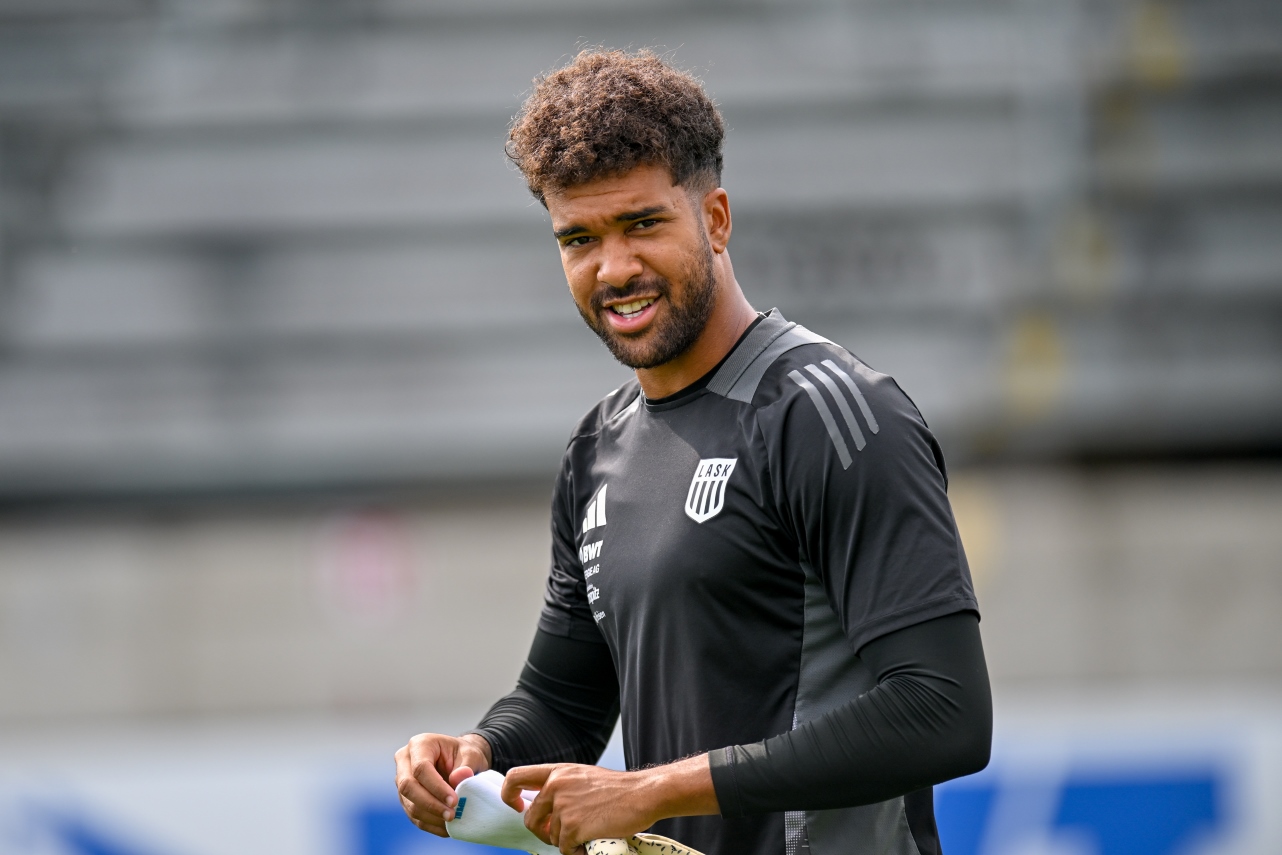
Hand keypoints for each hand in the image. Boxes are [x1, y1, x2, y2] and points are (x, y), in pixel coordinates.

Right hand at [395, 732, 492, 836]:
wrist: (460, 762)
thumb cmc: (465, 755)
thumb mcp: (472, 754)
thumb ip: (467, 766)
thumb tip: (457, 779)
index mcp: (419, 744)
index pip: (420, 768)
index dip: (436, 787)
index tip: (454, 800)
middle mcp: (405, 761)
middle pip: (408, 786)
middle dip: (430, 804)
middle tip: (451, 815)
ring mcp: (402, 781)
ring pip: (410, 804)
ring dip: (431, 817)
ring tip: (453, 821)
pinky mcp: (406, 799)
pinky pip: (414, 816)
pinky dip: (431, 825)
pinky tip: (447, 828)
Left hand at [501, 755, 717, 854]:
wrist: (642, 794)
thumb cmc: (618, 789)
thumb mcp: (583, 777)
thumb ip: (561, 787)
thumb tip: (543, 808)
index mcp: (558, 772)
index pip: (516, 777)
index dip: (510, 795)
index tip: (518, 806)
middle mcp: (556, 786)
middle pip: (530, 818)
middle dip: (542, 831)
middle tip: (560, 834)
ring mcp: (564, 807)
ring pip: (551, 836)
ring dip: (566, 841)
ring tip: (587, 833)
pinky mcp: (573, 826)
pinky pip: (564, 848)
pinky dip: (576, 851)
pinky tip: (590, 842)